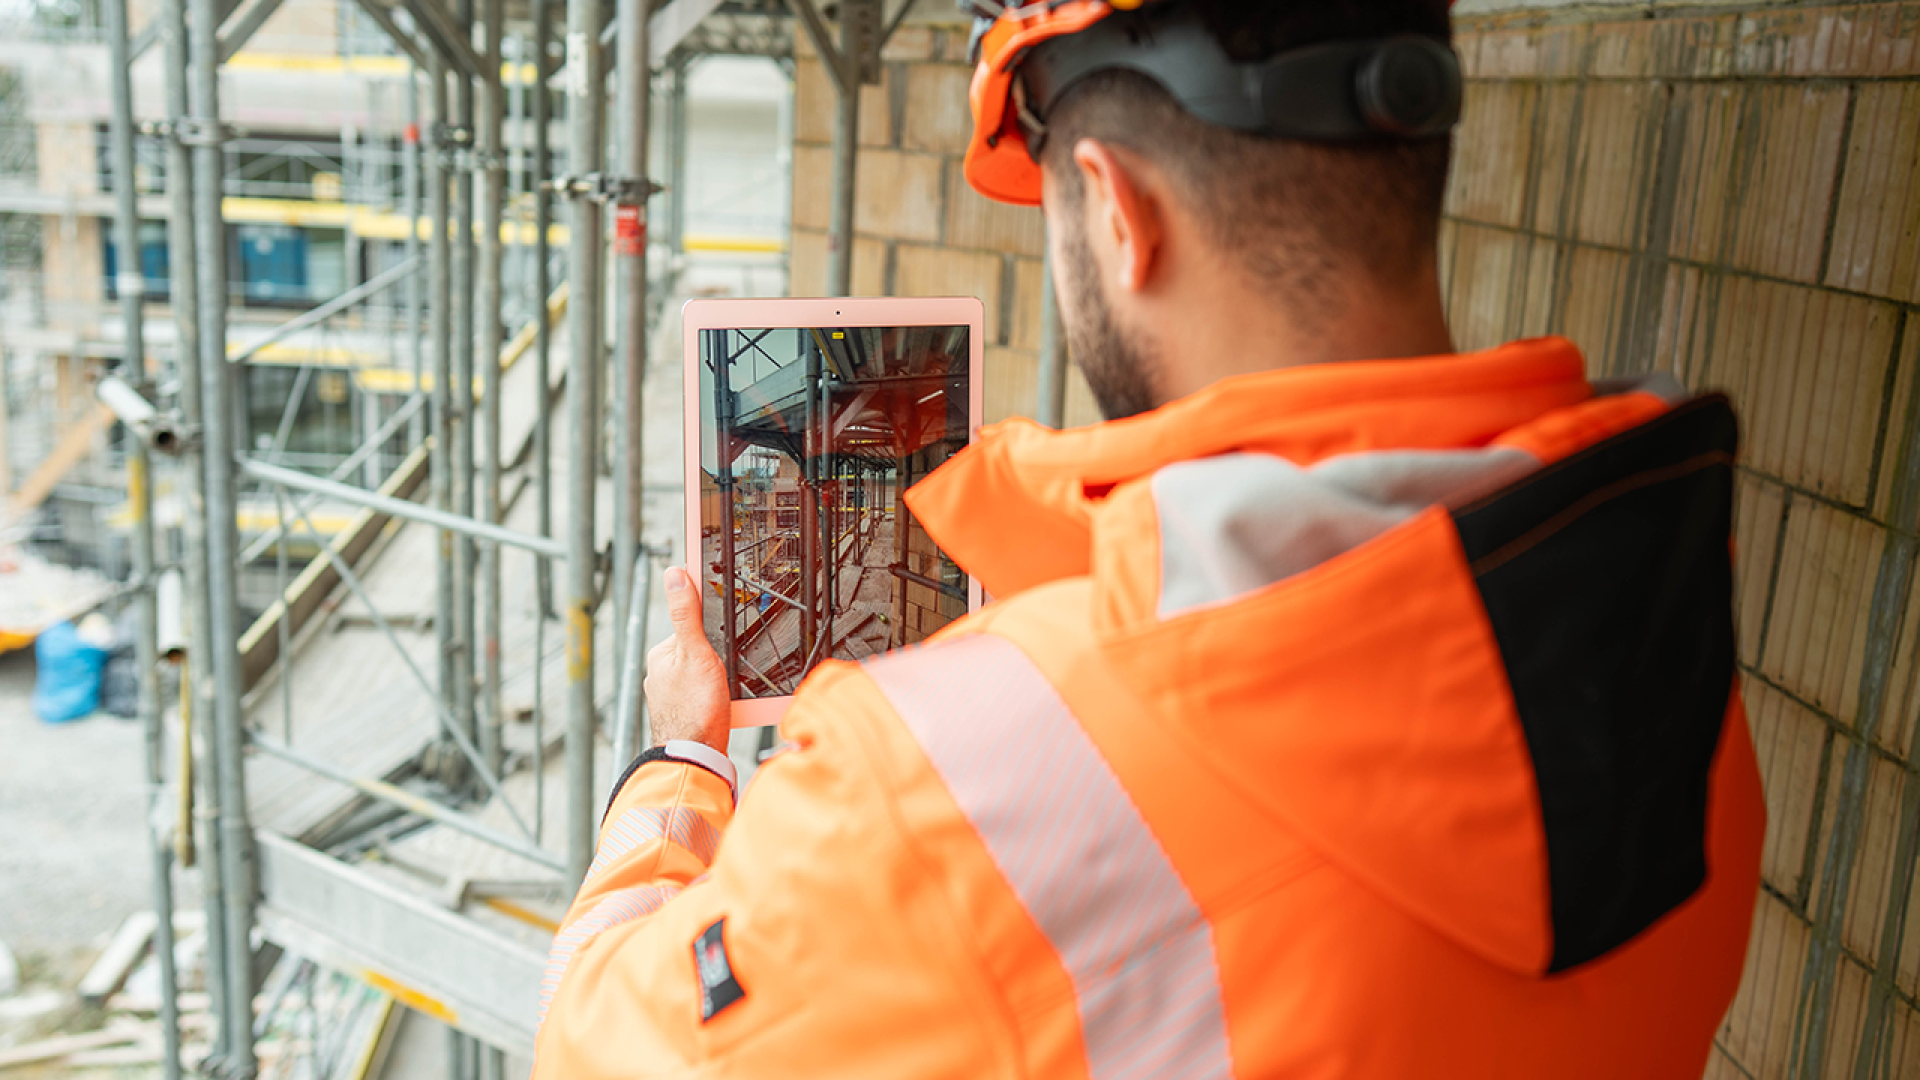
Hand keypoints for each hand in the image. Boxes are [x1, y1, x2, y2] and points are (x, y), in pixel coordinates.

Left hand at [644, 567, 730, 754]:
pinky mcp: (684, 713)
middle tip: (727, 673)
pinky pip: (706, 695)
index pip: (690, 624)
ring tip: (724, 694)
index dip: (712, 629)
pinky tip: (723, 707)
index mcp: (661, 653)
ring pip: (705, 674)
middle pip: (701, 650)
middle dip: (719, 659)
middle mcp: (661, 673)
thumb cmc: (694, 710)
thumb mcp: (695, 653)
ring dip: (720, 681)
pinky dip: (718, 698)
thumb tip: (675, 574)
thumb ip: (686, 614)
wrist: (696, 758)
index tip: (724, 640)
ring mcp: (672, 695)